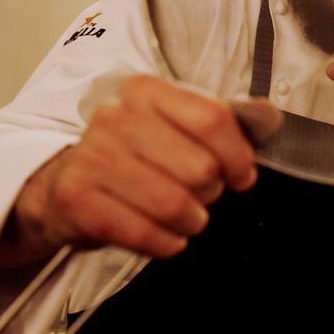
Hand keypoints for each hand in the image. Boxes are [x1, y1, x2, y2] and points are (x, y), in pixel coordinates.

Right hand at [0, 76, 280, 264]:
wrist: (65, 185)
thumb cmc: (135, 156)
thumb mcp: (174, 127)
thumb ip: (224, 122)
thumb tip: (269, 117)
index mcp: (145, 91)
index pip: (212, 119)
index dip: (238, 155)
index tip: (242, 176)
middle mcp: (115, 117)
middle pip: (198, 167)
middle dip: (210, 192)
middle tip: (200, 196)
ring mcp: (92, 157)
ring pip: (174, 203)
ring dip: (191, 220)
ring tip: (185, 217)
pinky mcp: (77, 200)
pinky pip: (144, 233)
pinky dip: (166, 243)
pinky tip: (166, 237)